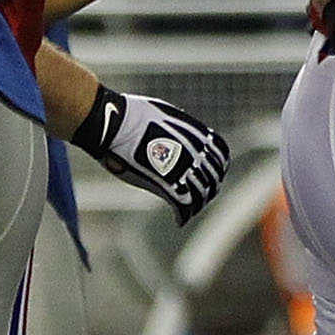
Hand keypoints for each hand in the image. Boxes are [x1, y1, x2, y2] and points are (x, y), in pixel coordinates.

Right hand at [73, 85, 232, 222]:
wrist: (114, 123)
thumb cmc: (128, 115)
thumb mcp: (161, 114)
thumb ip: (174, 126)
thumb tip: (173, 130)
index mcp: (195, 133)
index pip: (220, 154)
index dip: (217, 166)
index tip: (209, 172)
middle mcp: (195, 153)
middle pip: (212, 178)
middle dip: (208, 189)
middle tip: (199, 197)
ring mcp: (183, 169)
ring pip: (201, 195)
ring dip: (197, 205)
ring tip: (188, 211)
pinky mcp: (167, 186)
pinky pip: (183, 207)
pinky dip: (183, 216)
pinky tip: (179, 220)